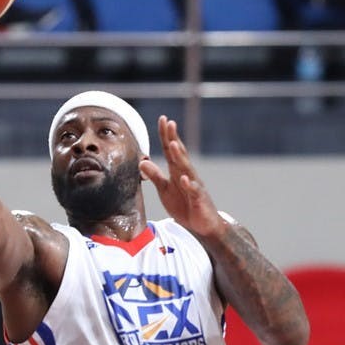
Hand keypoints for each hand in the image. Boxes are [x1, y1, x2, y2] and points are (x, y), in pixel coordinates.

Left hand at [139, 116, 225, 239]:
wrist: (202, 225)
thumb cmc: (184, 205)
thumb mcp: (165, 190)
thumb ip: (155, 176)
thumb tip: (141, 161)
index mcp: (177, 171)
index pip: (170, 150)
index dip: (166, 135)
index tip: (163, 119)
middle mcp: (187, 174)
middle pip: (179, 154)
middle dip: (174, 139)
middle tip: (169, 123)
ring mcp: (194, 185)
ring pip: (187, 169)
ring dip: (180, 157)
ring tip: (173, 144)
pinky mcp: (199, 199)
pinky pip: (194, 191)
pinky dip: (189, 185)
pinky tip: (184, 179)